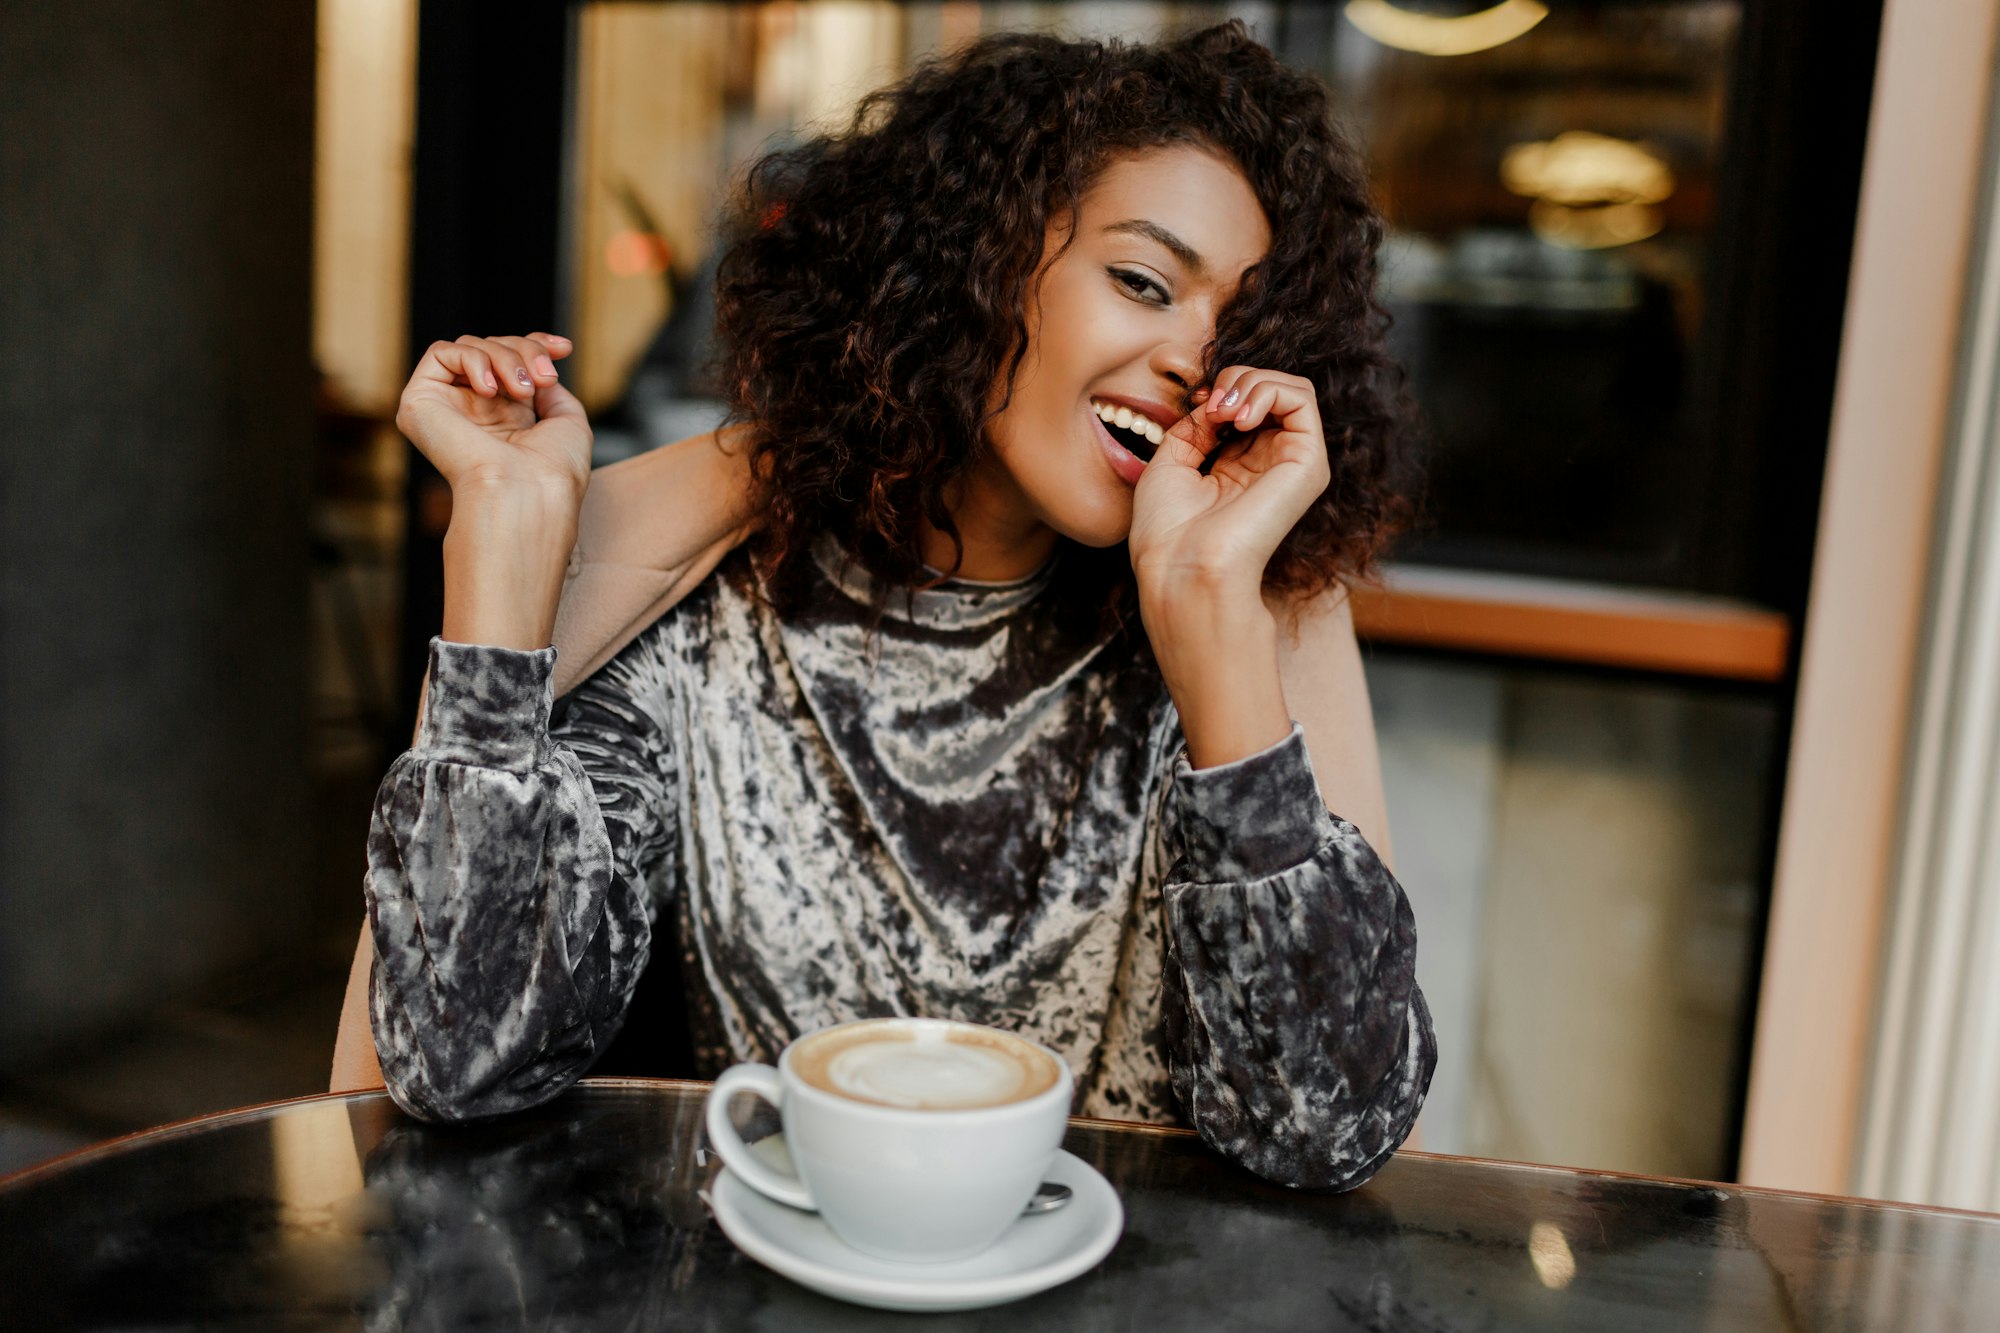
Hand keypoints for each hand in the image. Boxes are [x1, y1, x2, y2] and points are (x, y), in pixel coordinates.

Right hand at [395, 332, 590, 502]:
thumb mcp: (567, 419)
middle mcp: (475, 412)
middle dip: (526, 352)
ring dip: (506, 358)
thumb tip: (533, 365)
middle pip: (493, 348)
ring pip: (470, 347)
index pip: (510, 362)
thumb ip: (548, 385)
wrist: (529, 492)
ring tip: (523, 390)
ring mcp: (447, 407)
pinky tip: (489, 390)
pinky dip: (472, 360)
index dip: (536, 345)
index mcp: (507, 418)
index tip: (564, 349)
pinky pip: (440, 353)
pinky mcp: (419, 403)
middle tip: (544, 378)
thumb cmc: (553, 470)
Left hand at [1127, 366, 1326, 767]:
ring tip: (1225, 409)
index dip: (1219, 390)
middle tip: (1210, 405)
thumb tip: (1218, 400)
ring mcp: (1292, 464)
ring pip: (1292, 388)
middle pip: (1271, 390)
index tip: (1195, 406)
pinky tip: (1238, 417)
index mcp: (1237, 469)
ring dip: (1252, 380)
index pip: (1245, 405)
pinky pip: (1302, 399)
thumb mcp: (1170, 463)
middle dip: (1236, 379)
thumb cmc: (1168, 534)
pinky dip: (1267, 389)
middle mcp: (1269, 465)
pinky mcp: (1308, 465)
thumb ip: (1197, 425)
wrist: (1182, 571)